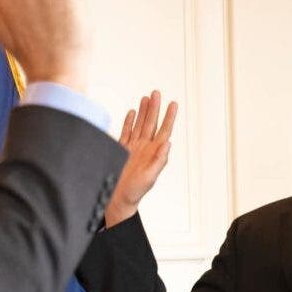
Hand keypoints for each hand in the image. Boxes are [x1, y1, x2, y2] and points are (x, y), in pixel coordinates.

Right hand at [104, 91, 177, 227]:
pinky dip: (129, 121)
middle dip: (154, 108)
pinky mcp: (122, 149)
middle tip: (157, 93)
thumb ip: (159, 160)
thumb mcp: (150, 177)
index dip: (169, 117)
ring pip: (139, 124)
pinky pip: (126, 131)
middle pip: (151, 123)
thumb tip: (168, 143)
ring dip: (143, 111)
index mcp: (154, 153)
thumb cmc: (134, 192)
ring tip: (146, 98)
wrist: (117, 198)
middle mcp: (145, 148)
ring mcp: (133, 148)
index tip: (173, 104)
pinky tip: (132, 113)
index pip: (163, 130)